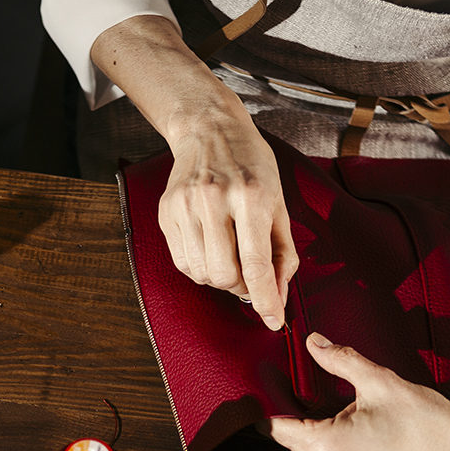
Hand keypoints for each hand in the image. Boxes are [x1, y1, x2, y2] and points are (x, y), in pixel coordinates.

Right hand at [160, 122, 298, 329]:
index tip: (273, 320)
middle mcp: (214, 200)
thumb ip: (283, 252)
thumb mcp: (278, 203)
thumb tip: (279, 295)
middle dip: (241, 286)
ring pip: (202, 274)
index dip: (266, 299)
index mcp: (250, 195)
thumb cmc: (251, 166)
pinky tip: (210, 248)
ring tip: (229, 255)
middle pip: (224, 276)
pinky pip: (183, 262)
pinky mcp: (166, 212)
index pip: (256, 264)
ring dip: (220, 278)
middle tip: (248, 273)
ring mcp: (185, 206)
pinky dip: (200, 267)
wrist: (209, 130)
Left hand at [264, 335, 449, 450]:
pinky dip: (316, 431)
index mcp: (325, 446)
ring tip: (311, 387)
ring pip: (298, 443)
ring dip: (301, 418)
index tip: (265, 373)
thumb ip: (340, 359)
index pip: (273, 423)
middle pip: (283, 433)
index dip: (267, 397)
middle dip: (285, 404)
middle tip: (288, 370)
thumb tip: (312, 341)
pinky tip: (331, 407)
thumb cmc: (427, 422)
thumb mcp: (380, 382)